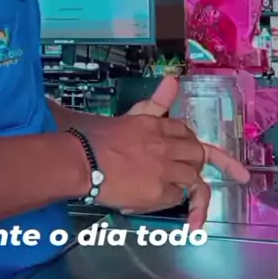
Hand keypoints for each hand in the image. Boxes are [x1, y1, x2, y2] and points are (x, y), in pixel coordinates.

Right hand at [85, 77, 249, 229]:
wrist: (81, 160)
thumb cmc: (96, 138)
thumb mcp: (129, 116)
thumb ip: (154, 102)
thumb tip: (173, 79)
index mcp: (157, 125)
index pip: (185, 131)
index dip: (185, 142)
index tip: (182, 149)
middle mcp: (166, 146)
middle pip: (197, 153)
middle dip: (193, 161)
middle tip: (182, 170)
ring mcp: (165, 170)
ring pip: (193, 177)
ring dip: (185, 185)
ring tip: (174, 194)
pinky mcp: (158, 192)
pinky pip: (177, 197)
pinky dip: (168, 199)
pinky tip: (153, 200)